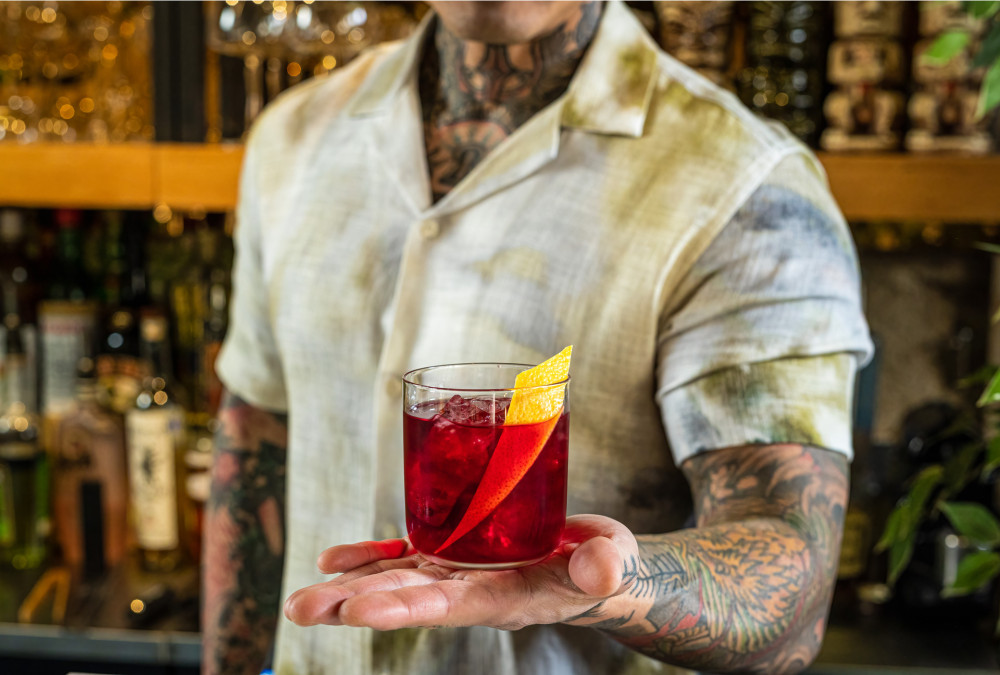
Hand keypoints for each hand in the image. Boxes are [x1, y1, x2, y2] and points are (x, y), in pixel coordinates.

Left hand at [283, 515, 636, 630]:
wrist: (594, 567)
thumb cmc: (606, 563)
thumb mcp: (614, 559)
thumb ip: (607, 564)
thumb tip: (601, 570)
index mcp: (507, 596)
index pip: (449, 604)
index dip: (404, 606)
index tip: (359, 611)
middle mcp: (472, 590)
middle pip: (407, 597)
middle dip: (353, 603)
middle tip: (300, 609)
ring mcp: (459, 573)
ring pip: (396, 579)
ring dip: (347, 586)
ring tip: (299, 599)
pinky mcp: (456, 555)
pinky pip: (406, 557)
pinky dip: (370, 556)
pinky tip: (335, 558)